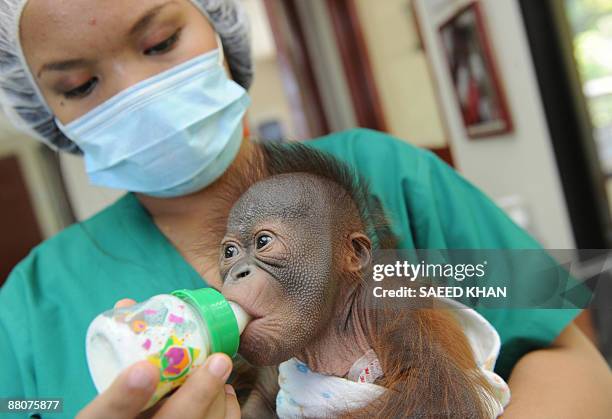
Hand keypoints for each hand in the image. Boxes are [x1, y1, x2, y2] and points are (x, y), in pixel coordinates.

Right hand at [77, 299, 240, 418]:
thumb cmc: (123, 409)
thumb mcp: (109, 390)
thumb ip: (121, 354)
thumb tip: (128, 305)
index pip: (108, 415)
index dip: (124, 396)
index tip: (144, 370)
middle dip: (199, 392)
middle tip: (219, 361)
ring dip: (216, 394)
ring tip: (219, 366)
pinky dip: (226, 409)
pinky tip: (224, 391)